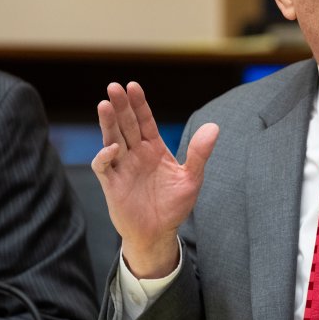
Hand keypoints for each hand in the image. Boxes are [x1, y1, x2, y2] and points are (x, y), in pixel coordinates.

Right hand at [92, 82, 218, 277]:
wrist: (159, 233)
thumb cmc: (174, 206)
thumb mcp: (192, 178)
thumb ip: (200, 153)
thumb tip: (214, 127)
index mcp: (154, 149)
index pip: (145, 121)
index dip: (139, 104)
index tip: (133, 86)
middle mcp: (136, 154)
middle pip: (126, 125)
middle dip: (121, 106)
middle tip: (114, 86)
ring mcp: (123, 167)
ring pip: (112, 139)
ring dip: (108, 122)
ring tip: (105, 104)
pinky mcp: (112, 183)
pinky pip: (104, 166)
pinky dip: (105, 156)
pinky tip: (112, 147)